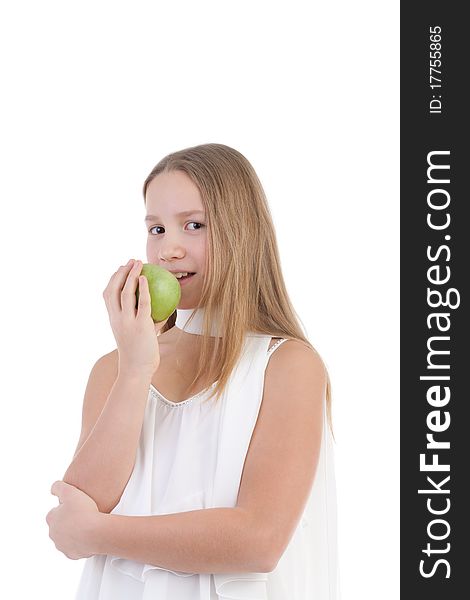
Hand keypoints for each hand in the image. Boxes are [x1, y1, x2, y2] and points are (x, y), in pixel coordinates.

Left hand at [46, 480, 100, 559]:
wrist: (96, 533)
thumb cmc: (84, 512)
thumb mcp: (70, 491)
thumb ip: (59, 487)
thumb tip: (53, 488)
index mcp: (51, 519)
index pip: (54, 512)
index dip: (65, 508)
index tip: (75, 506)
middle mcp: (53, 534)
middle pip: (60, 526)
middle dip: (69, 521)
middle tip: (82, 514)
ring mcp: (62, 545)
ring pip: (67, 537)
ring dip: (74, 532)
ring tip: (87, 525)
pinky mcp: (72, 554)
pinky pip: (75, 547)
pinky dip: (81, 543)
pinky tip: (89, 536)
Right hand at [102, 259, 169, 376]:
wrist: (137, 370)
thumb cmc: (140, 353)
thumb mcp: (139, 333)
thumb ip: (147, 320)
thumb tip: (162, 308)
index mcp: (113, 319)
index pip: (107, 295)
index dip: (112, 279)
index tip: (121, 269)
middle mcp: (117, 319)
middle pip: (113, 289)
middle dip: (120, 272)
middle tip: (131, 261)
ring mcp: (127, 322)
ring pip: (126, 293)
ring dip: (131, 275)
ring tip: (138, 263)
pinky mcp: (140, 326)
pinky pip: (141, 303)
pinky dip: (142, 289)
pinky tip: (146, 278)